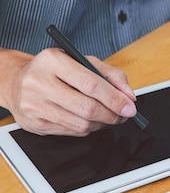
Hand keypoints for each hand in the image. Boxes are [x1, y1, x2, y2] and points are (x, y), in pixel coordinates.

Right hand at [1, 48, 136, 135]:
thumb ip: (110, 75)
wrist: (17, 81)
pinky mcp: (33, 123)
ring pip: (80, 123)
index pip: (91, 84)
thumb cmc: (55, 70)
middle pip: (86, 107)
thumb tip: (129, 96)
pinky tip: (89, 120)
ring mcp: (33, 105)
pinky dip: (87, 128)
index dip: (115, 99)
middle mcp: (39, 82)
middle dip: (112, 115)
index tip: (130, 107)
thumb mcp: (82, 61)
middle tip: (123, 115)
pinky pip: (70, 132)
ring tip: (108, 117)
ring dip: (101, 124)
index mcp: (53, 61)